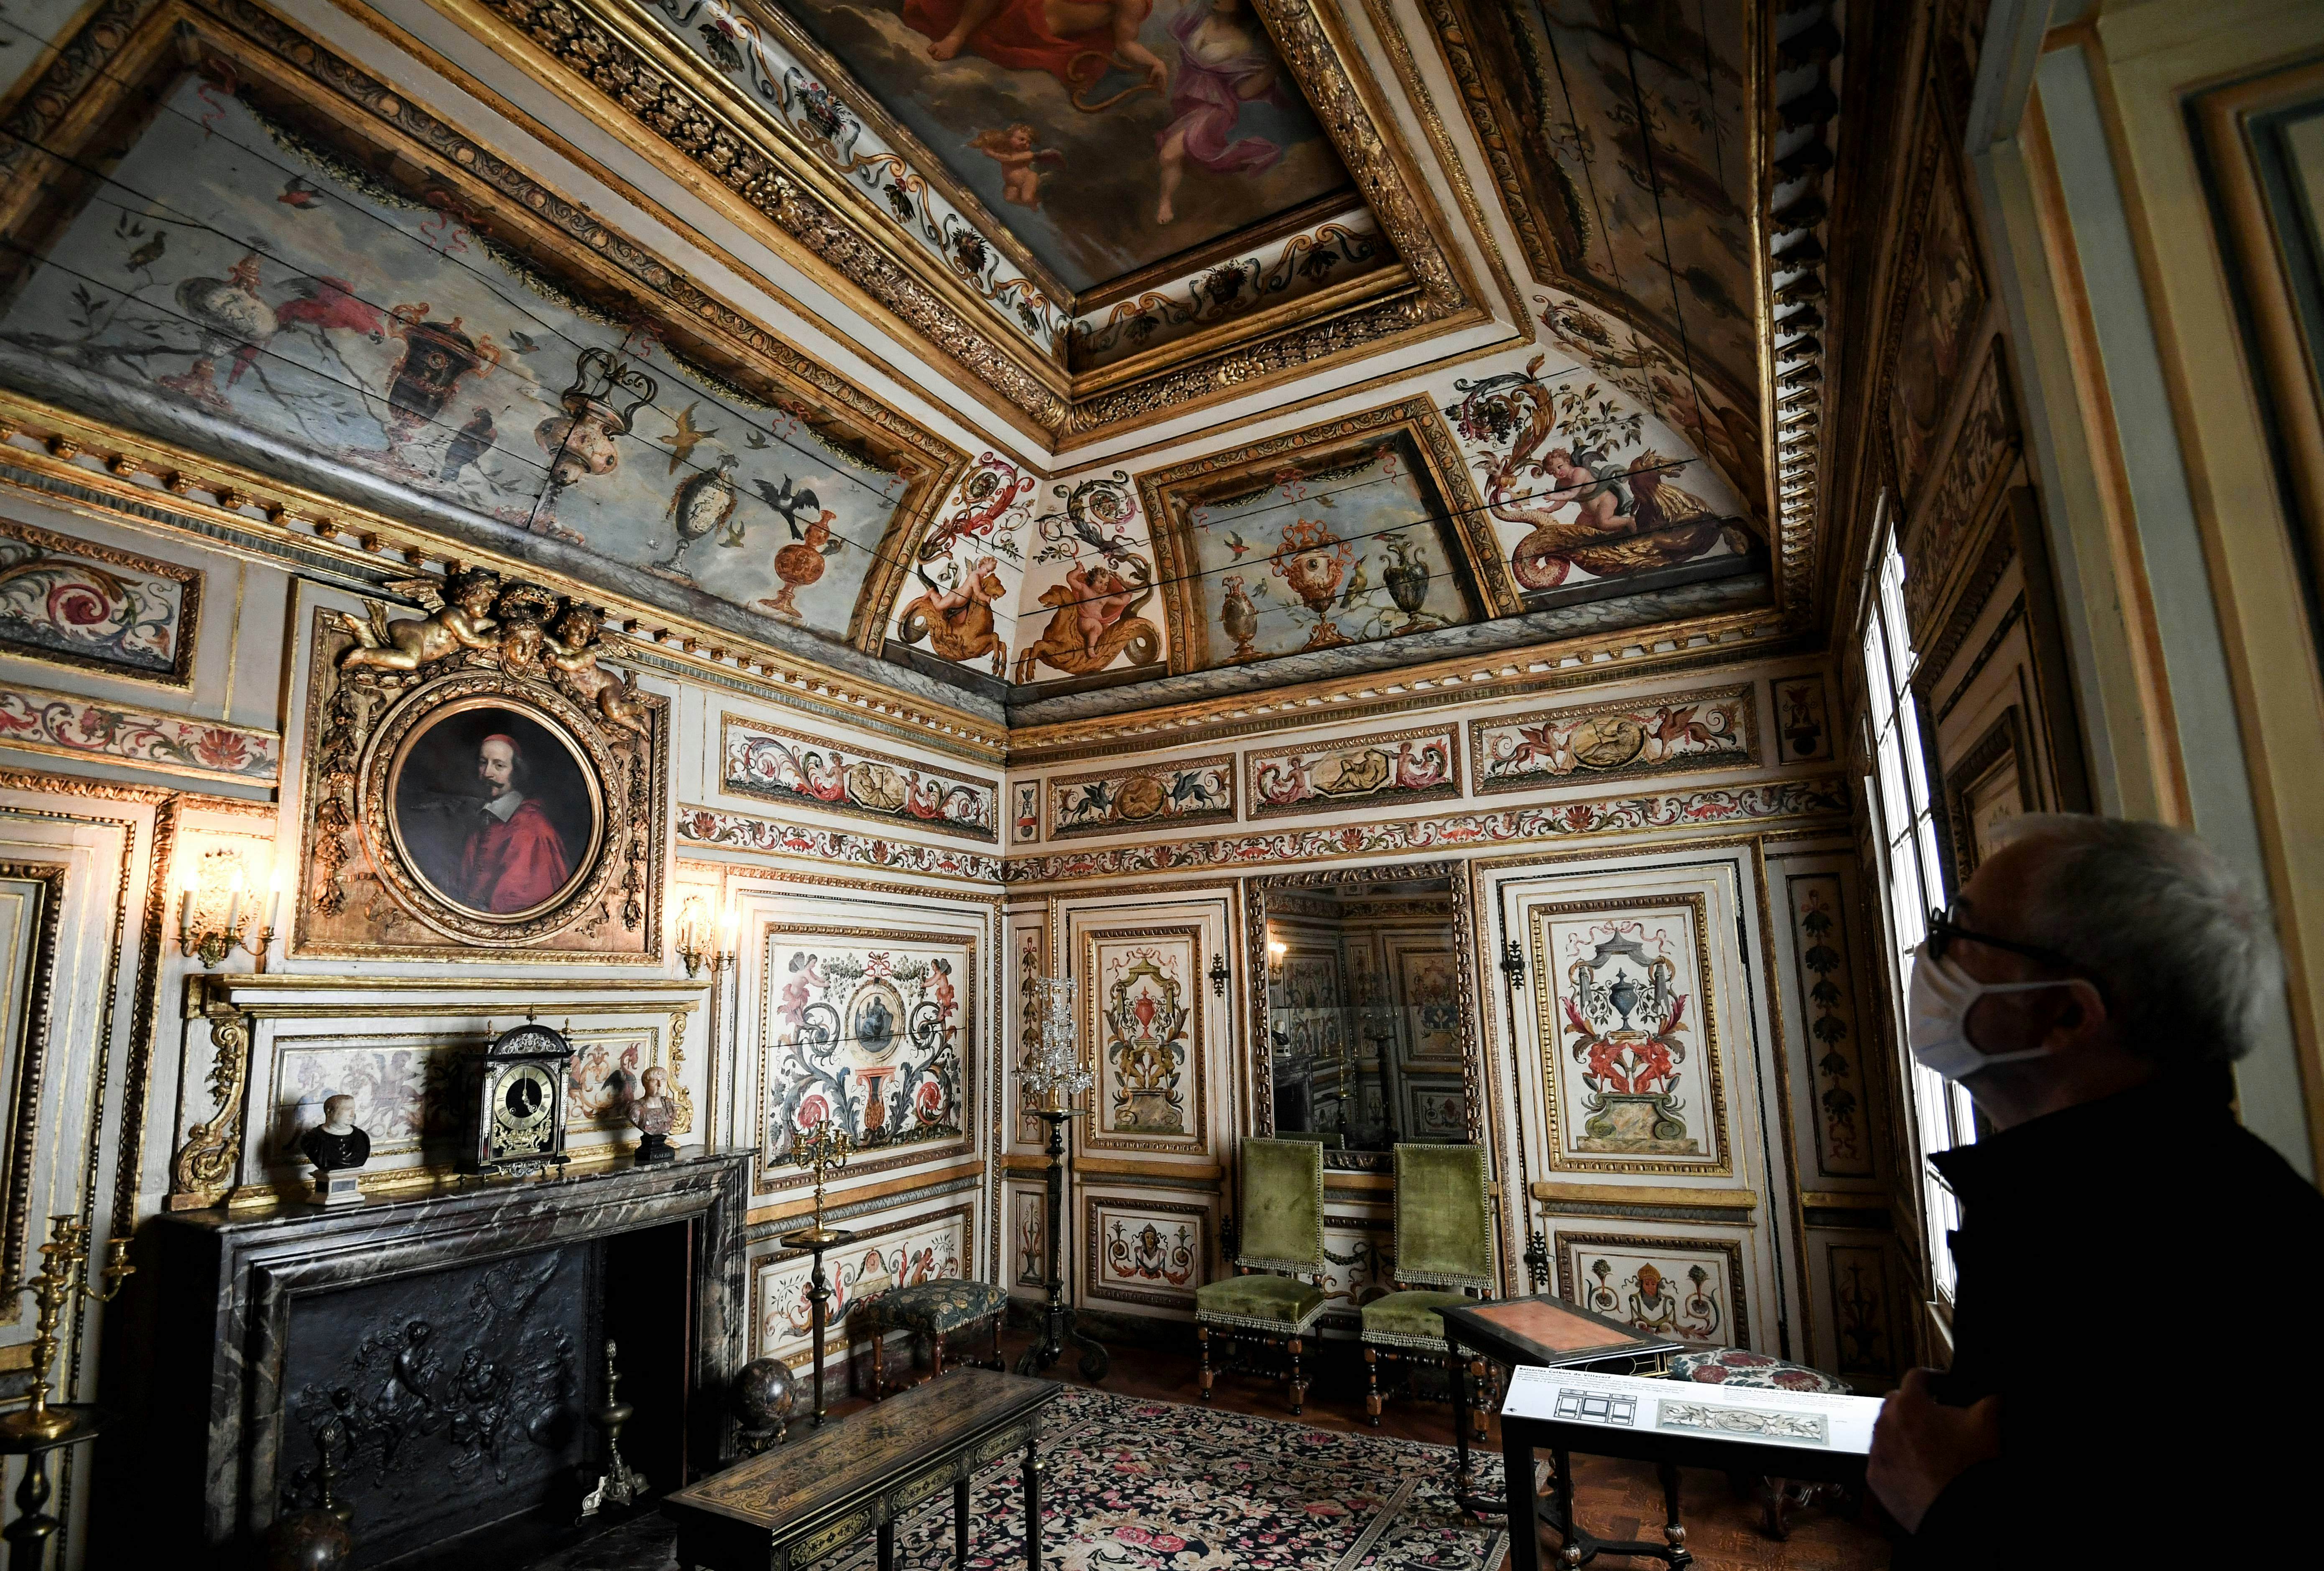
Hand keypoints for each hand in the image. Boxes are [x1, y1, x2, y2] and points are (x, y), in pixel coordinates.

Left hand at [1867, 1368, 2001, 1532]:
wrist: (1958, 1512)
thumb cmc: (1969, 1465)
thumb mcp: (1987, 1422)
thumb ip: (1988, 1398)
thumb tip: (1991, 1394)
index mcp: (1909, 1404)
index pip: (1916, 1377)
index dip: (1933, 1378)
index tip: (1943, 1385)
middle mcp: (1885, 1423)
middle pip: (1896, 1403)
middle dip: (1914, 1405)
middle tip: (1934, 1416)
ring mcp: (1877, 1451)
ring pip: (1886, 1430)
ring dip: (1902, 1431)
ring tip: (1926, 1444)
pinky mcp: (1875, 1477)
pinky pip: (1883, 1458)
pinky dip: (1896, 1458)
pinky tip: (1916, 1467)